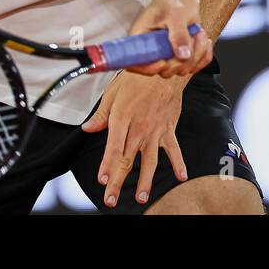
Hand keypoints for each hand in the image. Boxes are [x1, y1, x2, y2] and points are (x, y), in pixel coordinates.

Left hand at [81, 70, 189, 207]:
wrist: (163, 68)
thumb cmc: (137, 79)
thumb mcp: (112, 93)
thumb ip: (101, 115)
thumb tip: (87, 128)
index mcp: (122, 119)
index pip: (113, 148)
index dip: (107, 166)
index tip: (102, 180)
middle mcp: (138, 128)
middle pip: (127, 160)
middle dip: (117, 181)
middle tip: (111, 199)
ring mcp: (155, 131)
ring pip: (149, 161)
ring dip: (145, 181)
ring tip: (140, 197)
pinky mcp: (168, 129)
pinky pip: (174, 149)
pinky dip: (179, 163)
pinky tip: (181, 177)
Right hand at [124, 0, 211, 78]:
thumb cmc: (173, 0)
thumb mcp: (175, 13)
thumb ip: (178, 33)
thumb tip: (182, 55)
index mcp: (140, 39)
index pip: (135, 64)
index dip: (148, 68)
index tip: (163, 61)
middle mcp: (152, 51)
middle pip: (164, 70)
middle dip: (182, 57)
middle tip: (193, 36)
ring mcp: (167, 56)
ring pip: (181, 69)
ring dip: (196, 54)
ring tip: (199, 32)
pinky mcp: (181, 57)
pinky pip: (194, 66)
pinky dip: (203, 56)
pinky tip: (204, 41)